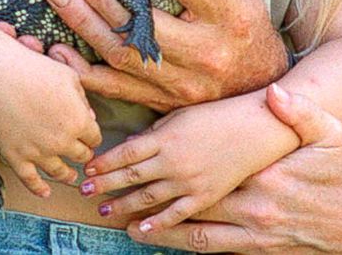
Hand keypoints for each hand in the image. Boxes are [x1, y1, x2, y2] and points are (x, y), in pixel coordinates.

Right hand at [0, 47, 101, 197]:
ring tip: (71, 176)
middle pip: (81, 156)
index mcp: (79, 122)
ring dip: (68, 175)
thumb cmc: (35, 70)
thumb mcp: (70, 77)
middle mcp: (63, 142)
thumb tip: (89, 117)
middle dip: (83, 154)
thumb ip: (83, 99)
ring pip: (60, 172)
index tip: (88, 135)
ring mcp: (39, 153)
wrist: (0, 78)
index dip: (92, 136)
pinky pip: (31, 181)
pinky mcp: (17, 158)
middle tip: (81, 153)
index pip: (94, 138)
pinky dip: (40, 189)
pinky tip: (46, 193)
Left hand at [44, 0, 289, 111]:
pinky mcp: (161, 100)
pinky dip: (83, 71)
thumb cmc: (241, 21)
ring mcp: (181, 81)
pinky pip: (115, 88)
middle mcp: (206, 51)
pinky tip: (56, 49)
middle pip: (145, 21)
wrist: (257, 83)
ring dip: (83, 21)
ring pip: (124, 51)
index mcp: (230, 14)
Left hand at [82, 94, 288, 234]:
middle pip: (130, 176)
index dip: (104, 162)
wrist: (258, 128)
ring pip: (147, 197)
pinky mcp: (205, 195)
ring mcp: (188, 181)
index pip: (125, 153)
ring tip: (105, 211)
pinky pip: (176, 213)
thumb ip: (157, 131)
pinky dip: (157, 222)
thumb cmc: (220, 114)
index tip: (88, 168)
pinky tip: (141, 228)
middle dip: (105, 185)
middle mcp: (172, 161)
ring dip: (123, 204)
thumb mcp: (183, 114)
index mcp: (165, 137)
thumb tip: (133, 142)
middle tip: (84, 192)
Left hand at [131, 84, 341, 253]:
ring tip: (123, 222)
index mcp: (265, 177)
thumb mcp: (332, 136)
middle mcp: (255, 208)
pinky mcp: (258, 249)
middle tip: (110, 194)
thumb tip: (276, 93)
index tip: (134, 158)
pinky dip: (184, 244)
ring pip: (195, 232)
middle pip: (190, 202)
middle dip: (149, 198)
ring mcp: (255, 234)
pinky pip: (214, 248)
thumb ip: (301, 114)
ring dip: (158, 228)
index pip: (205, 169)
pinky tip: (161, 241)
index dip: (168, 165)